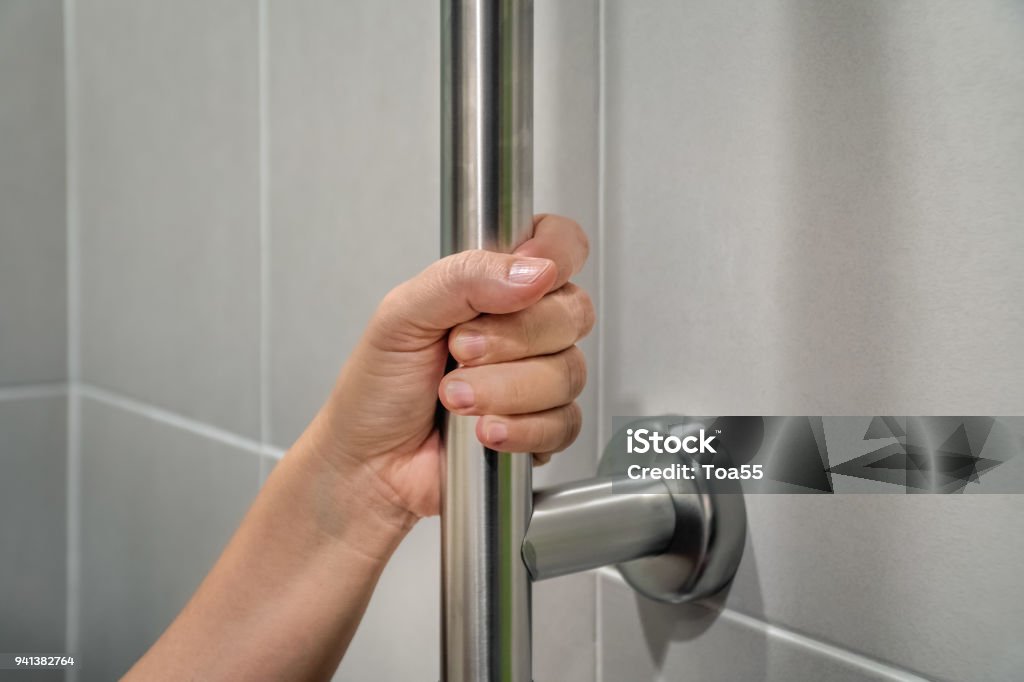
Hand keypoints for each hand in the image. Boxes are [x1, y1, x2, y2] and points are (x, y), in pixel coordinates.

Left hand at [303, 214, 591, 520]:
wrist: (367, 467)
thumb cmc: (376, 390)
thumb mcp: (401, 315)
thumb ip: (463, 278)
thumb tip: (533, 271)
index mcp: (493, 285)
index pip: (558, 245)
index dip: (555, 256)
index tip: (525, 280)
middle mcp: (523, 327)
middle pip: (572, 312)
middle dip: (513, 338)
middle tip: (459, 351)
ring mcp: (536, 379)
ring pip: (567, 371)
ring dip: (505, 389)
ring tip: (454, 398)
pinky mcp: (542, 429)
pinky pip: (564, 423)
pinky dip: (521, 429)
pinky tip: (482, 431)